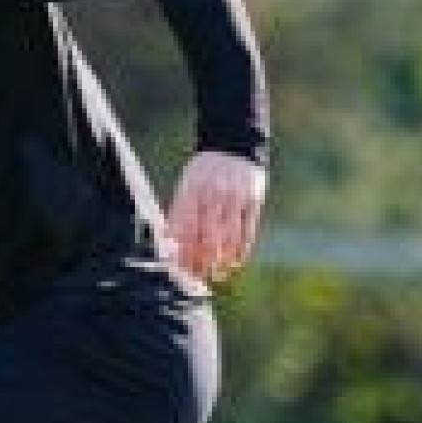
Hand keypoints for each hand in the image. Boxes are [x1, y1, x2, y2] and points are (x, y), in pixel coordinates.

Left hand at [167, 150, 265, 283]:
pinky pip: (248, 230)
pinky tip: (234, 263)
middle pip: (206, 234)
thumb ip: (179, 210)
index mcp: (193, 188)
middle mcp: (214, 193)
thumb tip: (167, 242)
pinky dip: (241, 250)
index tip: (176, 267)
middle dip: (199, 259)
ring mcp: (236, 197)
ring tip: (213, 275)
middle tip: (194, 277)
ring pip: (228, 236)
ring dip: (220, 260)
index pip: (184, 226)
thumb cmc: (203, 172)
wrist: (233, 146)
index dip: (181, 249)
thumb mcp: (187, 184)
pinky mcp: (254, 200)